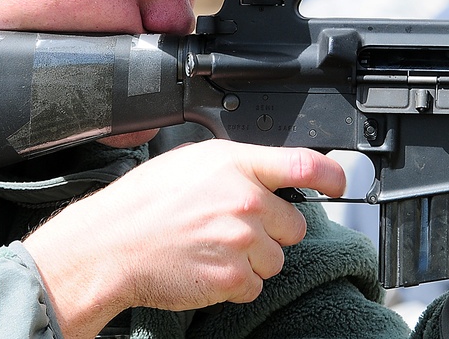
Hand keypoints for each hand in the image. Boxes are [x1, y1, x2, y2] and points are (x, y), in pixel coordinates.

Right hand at [22, 140, 344, 337]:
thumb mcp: (191, 162)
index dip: (331, 174)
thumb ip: (236, 165)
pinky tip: (207, 267)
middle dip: (271, 230)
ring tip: (213, 248)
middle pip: (294, 224)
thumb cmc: (143, 202)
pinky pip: (255, 285)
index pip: (302, 164)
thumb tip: (268, 173)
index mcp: (234, 164)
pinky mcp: (232, 278)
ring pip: (276, 258)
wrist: (109, 245)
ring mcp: (241, 241)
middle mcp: (244, 200)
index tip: (339, 182)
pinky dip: (236, 283)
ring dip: (253, 259)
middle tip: (233, 228)